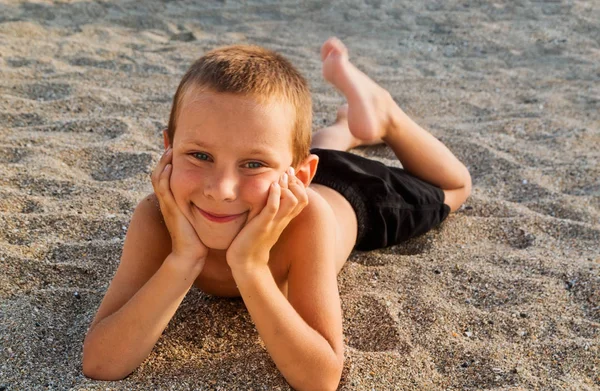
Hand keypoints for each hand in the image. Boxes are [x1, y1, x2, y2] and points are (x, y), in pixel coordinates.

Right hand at [151, 147, 207, 269]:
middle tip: (170, 139)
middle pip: (160, 172)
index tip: (176, 144)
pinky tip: (170, 166)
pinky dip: (164, 177)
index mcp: (174, 199)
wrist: (191, 255)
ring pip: (159, 178)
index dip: (170, 159)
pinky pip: (163, 190)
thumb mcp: (201, 214)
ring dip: (163, 162)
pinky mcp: (171, 210)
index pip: (169, 174)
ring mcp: (167, 204)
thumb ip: (204, 202)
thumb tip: (217, 191)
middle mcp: (168, 200)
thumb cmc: (198, 236)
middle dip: (165, 155)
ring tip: (169, 148)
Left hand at [226, 167, 308, 270]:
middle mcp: (283, 219)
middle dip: (297, 182)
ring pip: (292, 201)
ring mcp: (274, 222)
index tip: (291, 174)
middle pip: (302, 199)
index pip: (302, 199)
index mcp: (285, 218)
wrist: (246, 261)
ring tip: (281, 178)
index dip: (300, 185)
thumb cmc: (252, 239)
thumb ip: (266, 206)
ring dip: (287, 187)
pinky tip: (273, 186)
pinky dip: (274, 195)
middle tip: (288, 173)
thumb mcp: (262, 219)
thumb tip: (266, 190)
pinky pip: (273, 208)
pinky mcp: (263, 225)